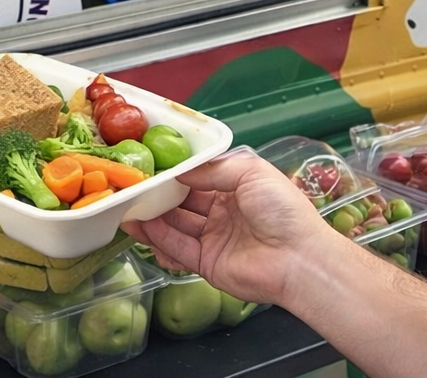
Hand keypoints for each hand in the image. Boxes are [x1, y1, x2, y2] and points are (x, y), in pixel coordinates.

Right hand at [124, 148, 338, 306]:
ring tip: (127, 205)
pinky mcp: (207, 263)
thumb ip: (213, 168)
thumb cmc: (284, 211)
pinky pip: (177, 248)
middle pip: (183, 202)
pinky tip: (139, 226)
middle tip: (132, 184)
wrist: (300, 259)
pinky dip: (157, 238)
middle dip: (158, 194)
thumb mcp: (251, 172)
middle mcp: (223, 213)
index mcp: (237, 188)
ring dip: (152, 216)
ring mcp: (214, 239)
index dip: (176, 172)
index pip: (198, 178)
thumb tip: (180, 169)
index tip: (151, 164)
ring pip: (175, 225)